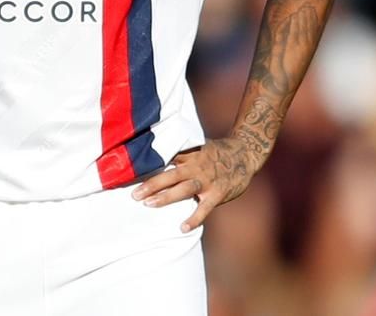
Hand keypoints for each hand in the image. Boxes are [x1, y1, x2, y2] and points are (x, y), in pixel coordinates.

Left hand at [130, 137, 260, 232]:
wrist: (245, 153)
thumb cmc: (217, 152)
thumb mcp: (198, 147)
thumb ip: (180, 154)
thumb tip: (155, 158)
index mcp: (189, 154)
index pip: (166, 159)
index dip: (149, 166)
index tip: (130, 172)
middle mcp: (197, 165)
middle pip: (171, 174)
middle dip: (152, 184)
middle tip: (134, 194)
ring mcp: (208, 179)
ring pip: (184, 188)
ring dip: (166, 197)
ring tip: (149, 204)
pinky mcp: (218, 192)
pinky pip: (205, 207)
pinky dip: (194, 218)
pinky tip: (182, 227)